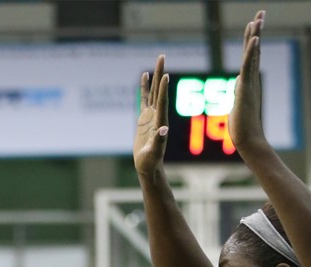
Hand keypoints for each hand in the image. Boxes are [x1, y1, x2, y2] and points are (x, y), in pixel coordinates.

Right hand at [134, 55, 169, 179]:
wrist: (148, 166)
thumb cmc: (151, 161)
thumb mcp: (154, 152)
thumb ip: (159, 140)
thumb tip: (163, 129)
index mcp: (160, 122)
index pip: (162, 102)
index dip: (163, 89)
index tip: (165, 75)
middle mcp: (158, 115)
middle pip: (159, 91)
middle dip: (161, 73)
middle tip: (162, 56)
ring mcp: (152, 115)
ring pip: (153, 91)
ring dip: (156, 76)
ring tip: (158, 60)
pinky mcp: (145, 117)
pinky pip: (145, 98)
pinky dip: (145, 87)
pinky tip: (145, 75)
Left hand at [229, 10, 266, 153]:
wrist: (248, 141)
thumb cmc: (242, 128)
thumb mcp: (237, 104)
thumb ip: (238, 90)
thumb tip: (237, 81)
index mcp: (248, 82)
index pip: (250, 56)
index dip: (252, 40)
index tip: (254, 23)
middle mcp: (251, 80)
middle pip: (254, 50)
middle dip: (256, 30)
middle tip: (261, 12)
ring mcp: (250, 83)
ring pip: (252, 55)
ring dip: (255, 36)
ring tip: (258, 17)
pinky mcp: (246, 88)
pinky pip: (248, 66)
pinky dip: (251, 52)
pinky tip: (255, 38)